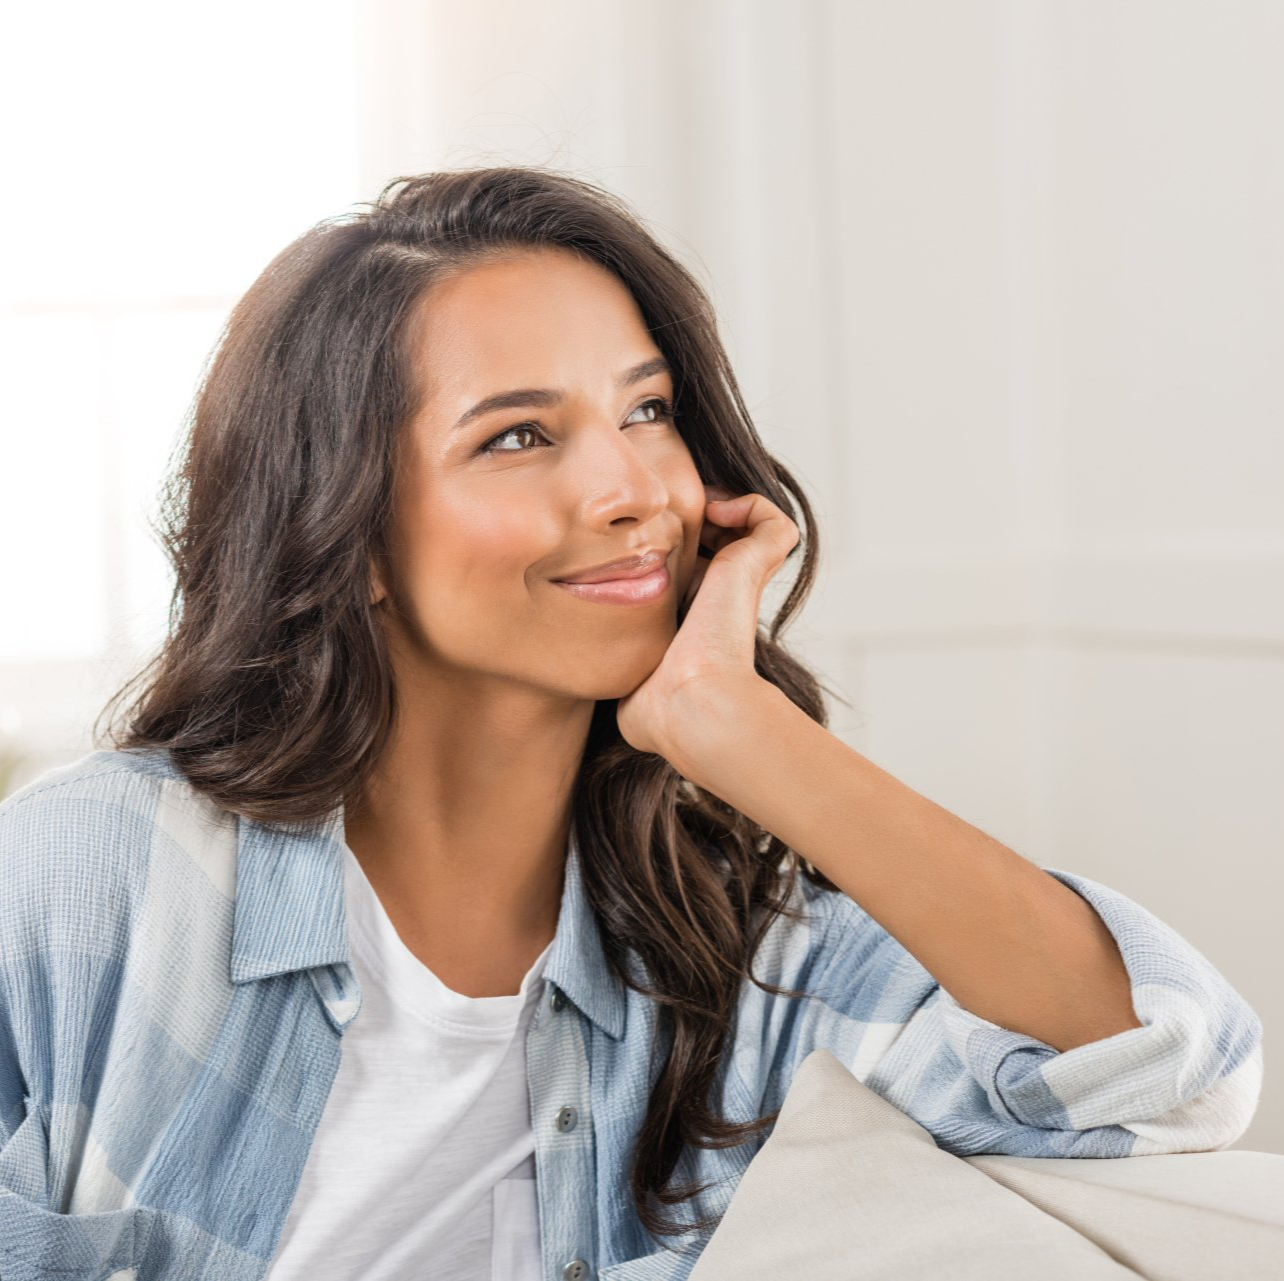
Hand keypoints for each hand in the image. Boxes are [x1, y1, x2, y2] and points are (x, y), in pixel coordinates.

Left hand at [615, 485, 799, 761]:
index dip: (673, 545)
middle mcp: (725, 595)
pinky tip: (715, 514)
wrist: (687, 700)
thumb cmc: (653, 696)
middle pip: (723, 540)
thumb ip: (613, 650)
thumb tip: (589, 650)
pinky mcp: (758, 565)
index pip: (693, 567)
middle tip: (668, 512)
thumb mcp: (623, 664)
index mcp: (697, 614)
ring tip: (696, 509)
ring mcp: (745, 580)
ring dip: (725, 504)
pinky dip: (750, 505)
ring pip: (754, 525)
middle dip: (695, 518)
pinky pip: (775, 522)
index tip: (642, 535)